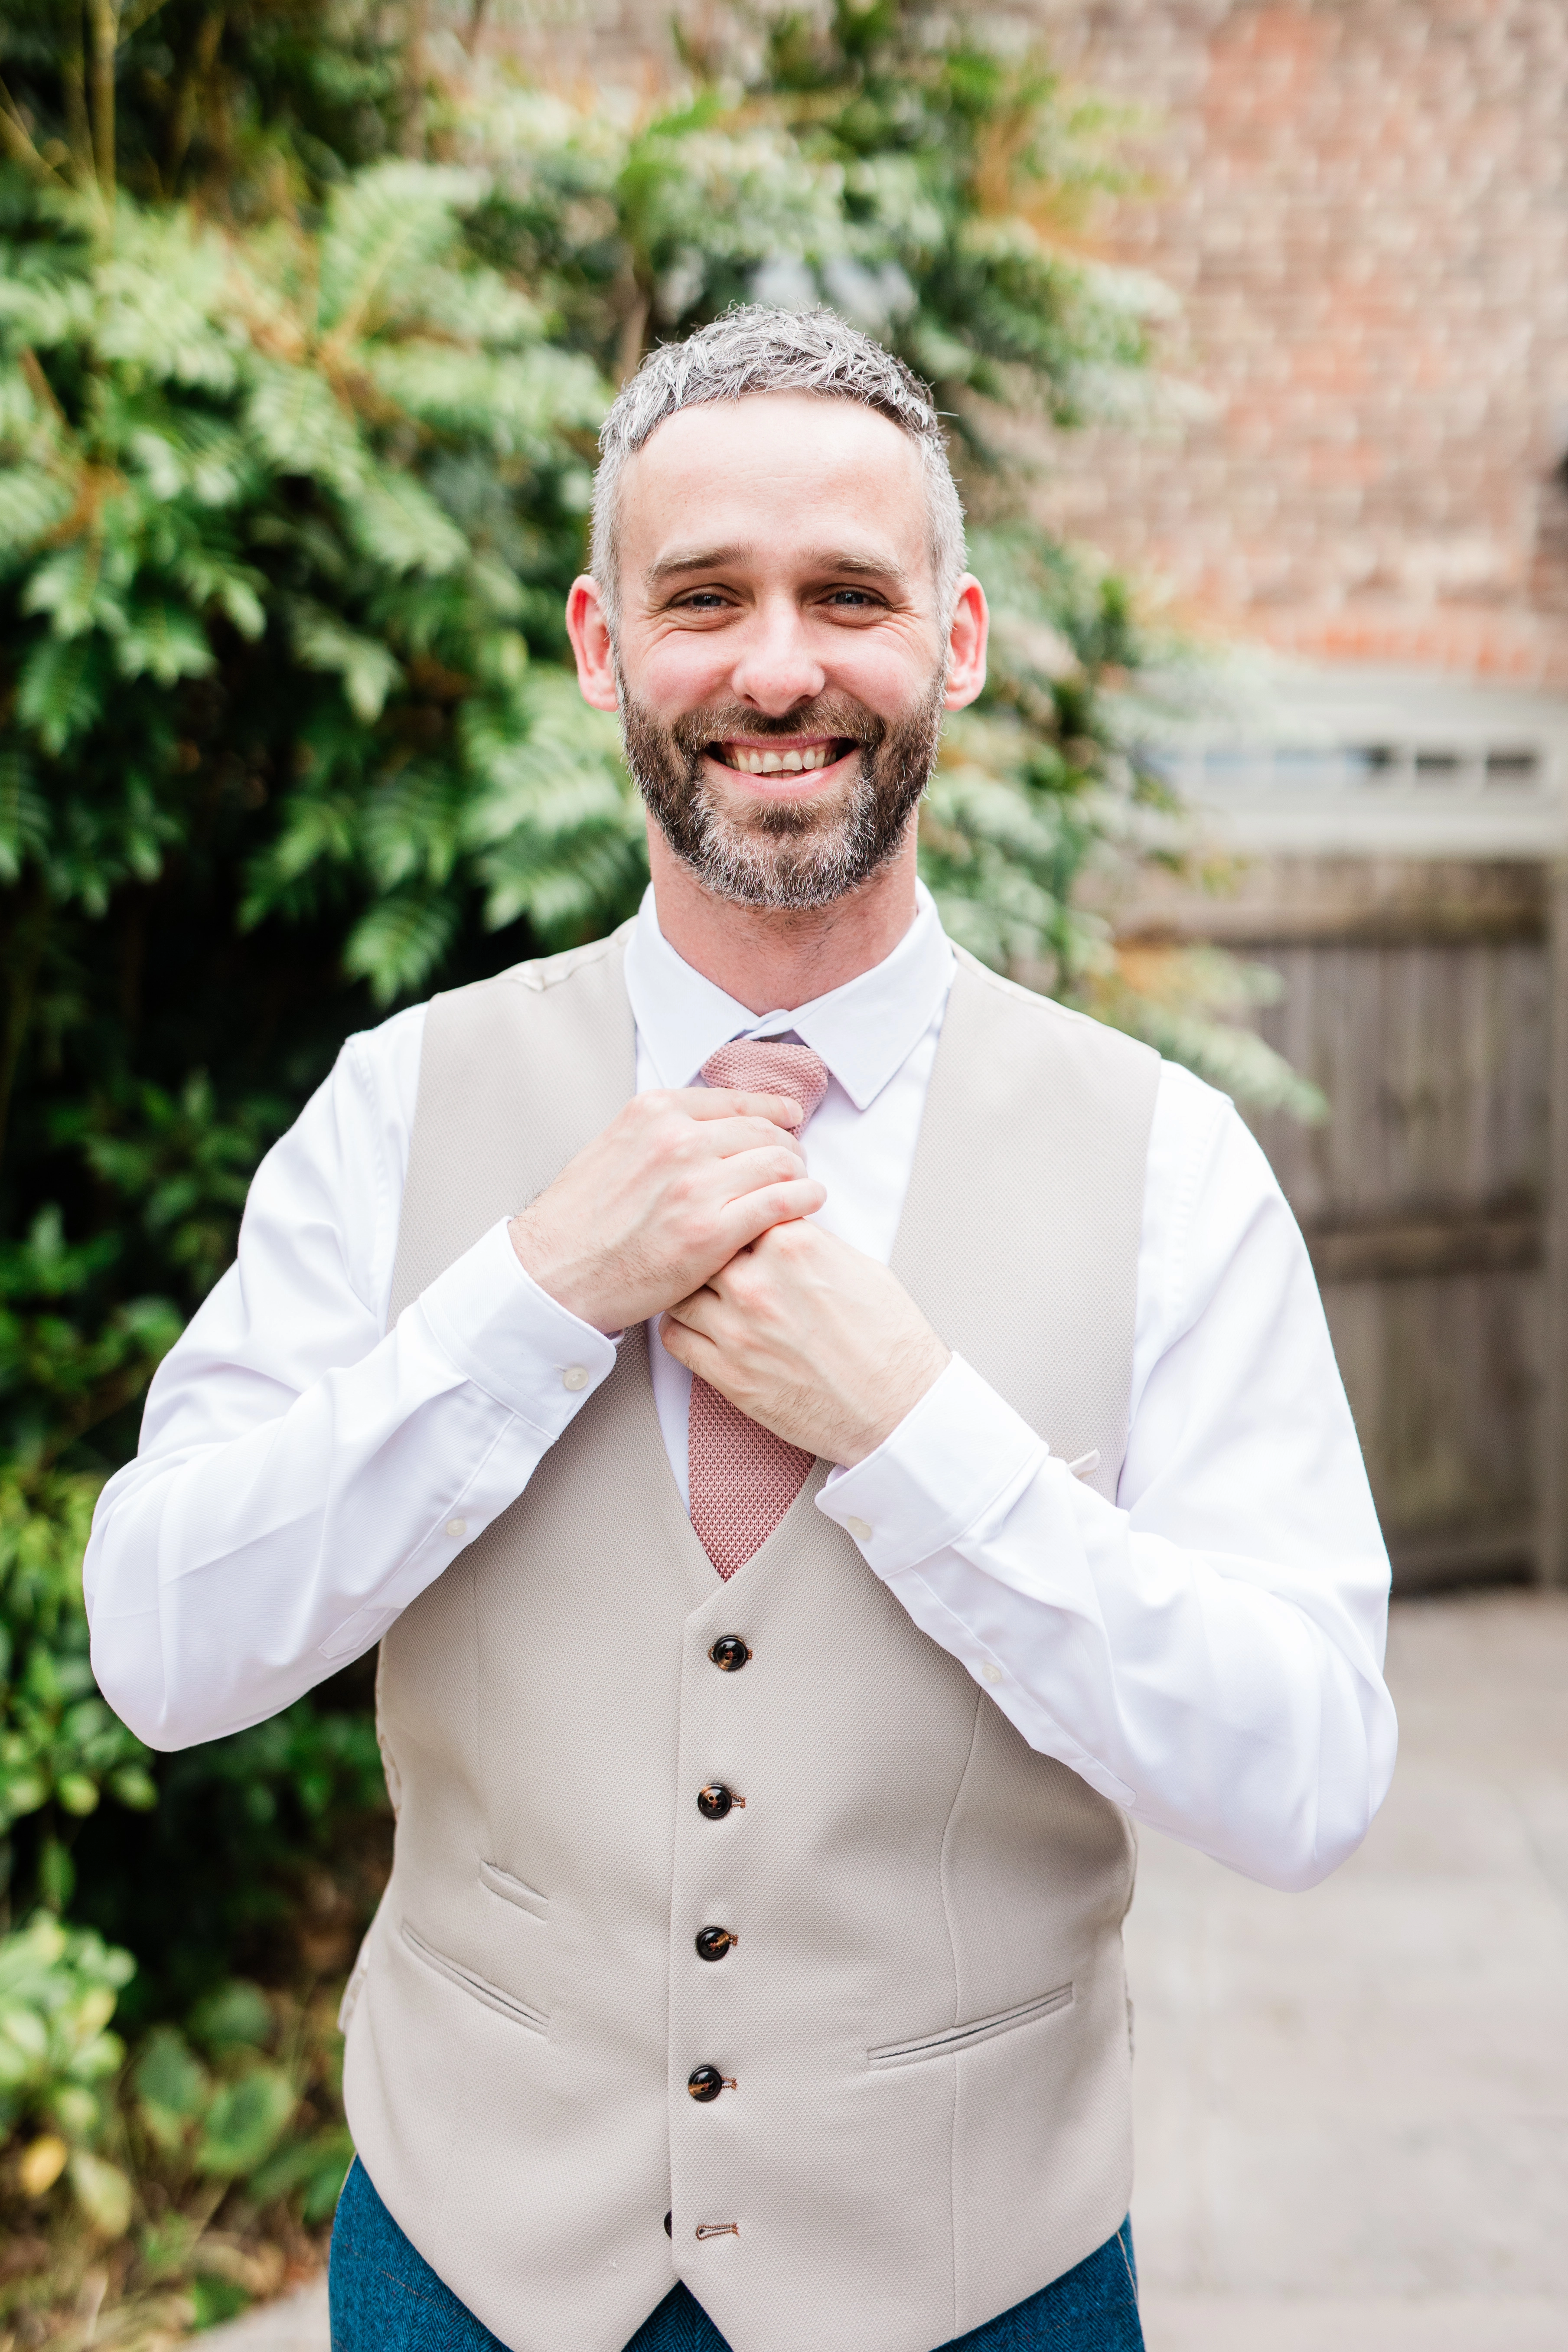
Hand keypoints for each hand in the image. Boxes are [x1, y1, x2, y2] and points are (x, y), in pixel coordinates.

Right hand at [508, 1088, 824, 1333]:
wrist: (554, 1273)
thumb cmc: (580, 1221)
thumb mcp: (615, 1147)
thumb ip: (661, 1132)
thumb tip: (709, 1128)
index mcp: (655, 1113)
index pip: (734, 1101)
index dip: (771, 1109)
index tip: (788, 1116)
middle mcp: (678, 1140)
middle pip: (763, 1130)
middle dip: (787, 1145)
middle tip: (795, 1162)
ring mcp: (696, 1185)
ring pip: (779, 1162)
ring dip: (799, 1172)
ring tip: (802, 1185)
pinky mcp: (711, 1231)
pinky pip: (780, 1202)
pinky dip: (805, 1198)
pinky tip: (810, 1202)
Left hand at [659, 1218, 949, 1464]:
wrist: (901, 1407)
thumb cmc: (890, 1339)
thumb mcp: (860, 1266)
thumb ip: (808, 1242)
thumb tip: (779, 1230)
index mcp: (793, 1244)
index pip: (740, 1211)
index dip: (739, 1221)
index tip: (743, 1232)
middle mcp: (757, 1282)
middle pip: (704, 1248)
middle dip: (709, 1254)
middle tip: (717, 1263)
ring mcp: (737, 1330)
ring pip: (680, 1292)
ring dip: (690, 1291)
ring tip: (707, 1296)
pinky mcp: (728, 1375)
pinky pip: (675, 1339)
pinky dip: (682, 1329)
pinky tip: (700, 1328)